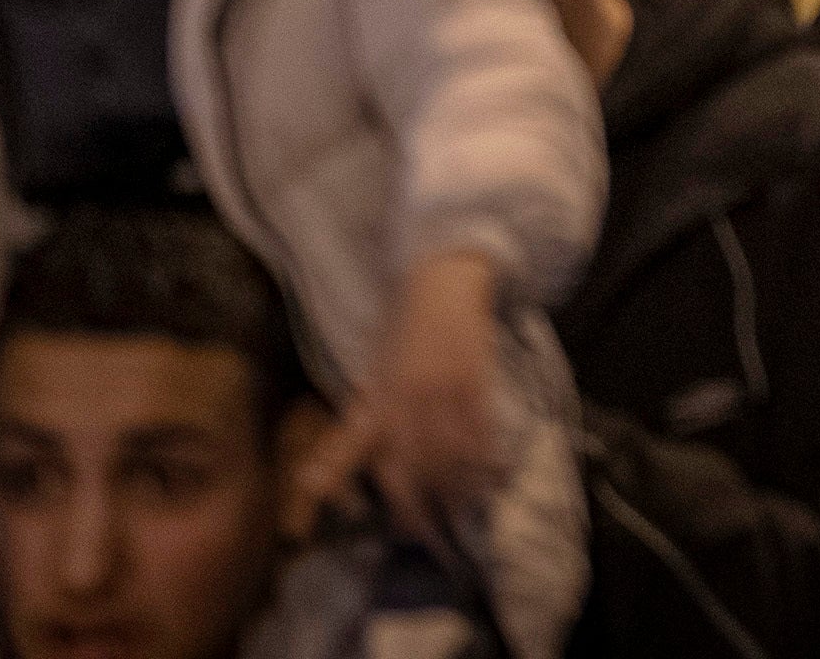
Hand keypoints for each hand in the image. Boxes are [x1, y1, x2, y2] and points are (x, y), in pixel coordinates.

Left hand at [357, 248, 504, 546]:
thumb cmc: (401, 330)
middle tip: (422, 535)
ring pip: (447, 460)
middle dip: (414, 510)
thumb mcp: (371, 372)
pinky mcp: (476, 385)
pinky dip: (484, 463)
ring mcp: (443, 394)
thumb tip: (333, 463)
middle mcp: (404, 401)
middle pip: (407, 470)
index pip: (349, 449)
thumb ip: (361, 416)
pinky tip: (486, 481)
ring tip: (457, 515)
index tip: (338, 512)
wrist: (442, 284)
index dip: (336, 482)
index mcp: (374, 397)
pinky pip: (480, 436)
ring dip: (452, 493)